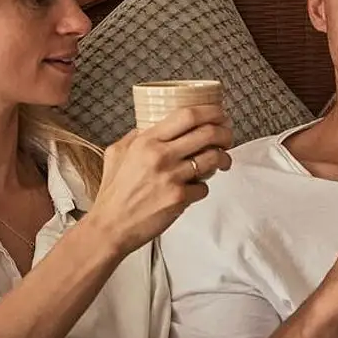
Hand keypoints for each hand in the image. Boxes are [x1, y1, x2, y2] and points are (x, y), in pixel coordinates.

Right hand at [79, 103, 232, 254]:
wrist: (110, 227)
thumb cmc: (113, 194)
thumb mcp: (116, 154)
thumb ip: (134, 137)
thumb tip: (149, 126)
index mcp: (146, 141)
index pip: (187, 115)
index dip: (211, 111)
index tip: (219, 113)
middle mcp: (161, 155)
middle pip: (207, 133)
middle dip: (224, 132)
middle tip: (227, 136)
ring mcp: (172, 177)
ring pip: (213, 159)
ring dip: (223, 158)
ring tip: (223, 161)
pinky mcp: (180, 198)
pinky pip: (204, 187)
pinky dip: (203, 187)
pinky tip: (195, 189)